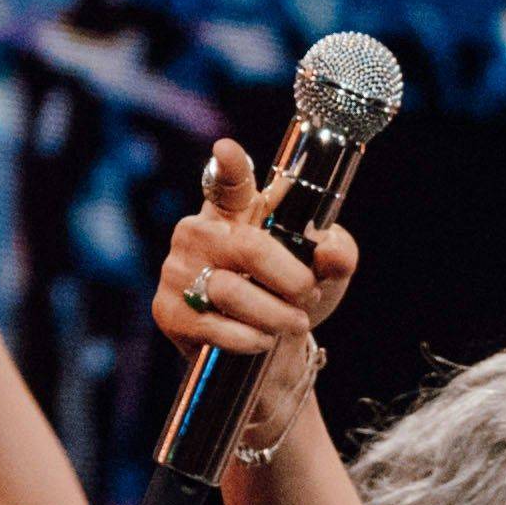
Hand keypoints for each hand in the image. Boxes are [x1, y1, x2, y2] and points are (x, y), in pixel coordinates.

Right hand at [155, 138, 361, 461]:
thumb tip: (333, 253)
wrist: (267, 354)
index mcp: (235, 209)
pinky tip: (262, 340)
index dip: (230, 166)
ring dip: (276, 315)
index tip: (228, 150)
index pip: (230, 181)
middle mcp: (199, 231)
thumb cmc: (290, 298)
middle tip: (307, 294)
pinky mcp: (169, 311)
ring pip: (232, 291)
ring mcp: (177, 270)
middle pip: (250, 247)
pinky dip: (251, 339)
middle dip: (291, 278)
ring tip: (291, 323)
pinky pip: (215, 326)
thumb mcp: (325, 274)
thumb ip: (336, 255)